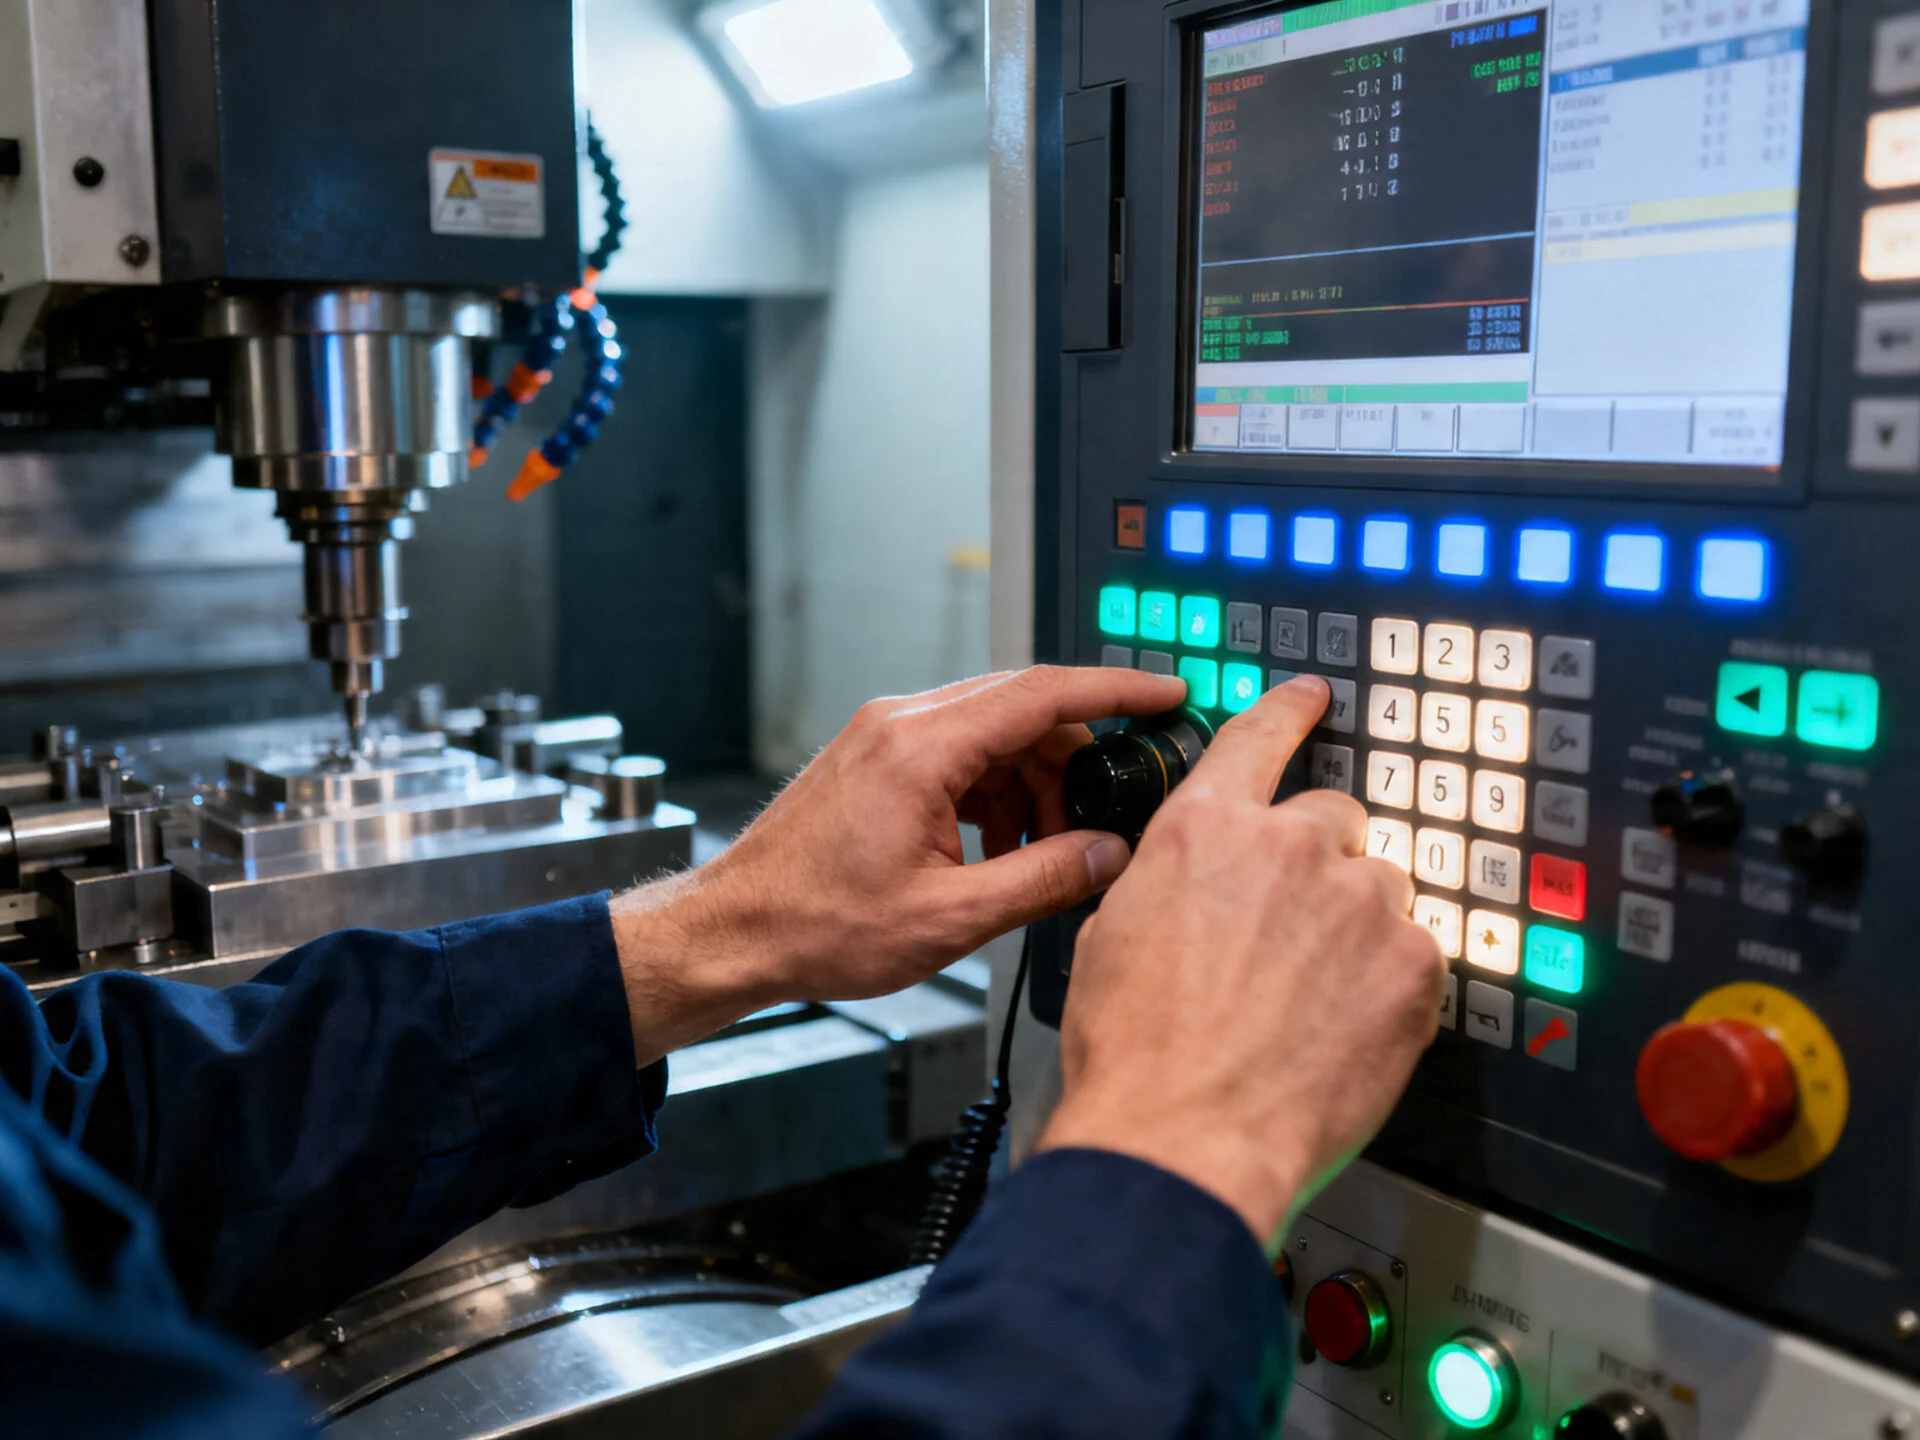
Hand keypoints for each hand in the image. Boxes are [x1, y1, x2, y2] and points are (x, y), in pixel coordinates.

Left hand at [610, 665, 1187, 1063]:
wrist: (733, 932)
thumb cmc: (814, 925)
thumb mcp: (951, 917)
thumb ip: (1043, 878)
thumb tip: (1109, 856)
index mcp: (920, 747)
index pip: (1041, 692)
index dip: (1114, 691)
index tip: (1163, 694)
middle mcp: (901, 724)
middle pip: (1021, 711)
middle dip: (1074, 763)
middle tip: (1102, 821)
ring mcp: (884, 737)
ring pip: (993, 735)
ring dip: (1032, 786)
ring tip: (1039, 854)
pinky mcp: (875, 759)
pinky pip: (959, 756)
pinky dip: (994, 794)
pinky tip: (997, 851)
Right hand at [1037, 675, 1445, 1242]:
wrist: (1183, 1137)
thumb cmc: (1136, 1054)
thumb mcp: (1114, 935)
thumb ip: (1174, 880)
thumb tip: (1197, 885)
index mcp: (1205, 829)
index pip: (1258, 739)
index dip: (1288, 711)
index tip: (1311, 695)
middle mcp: (1288, 847)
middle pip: (1334, 822)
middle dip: (1319, 869)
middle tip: (1290, 941)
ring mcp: (1360, 902)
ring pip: (1380, 892)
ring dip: (1356, 932)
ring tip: (1310, 1004)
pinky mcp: (1415, 964)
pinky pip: (1417, 956)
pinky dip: (1389, 989)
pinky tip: (1341, 1033)